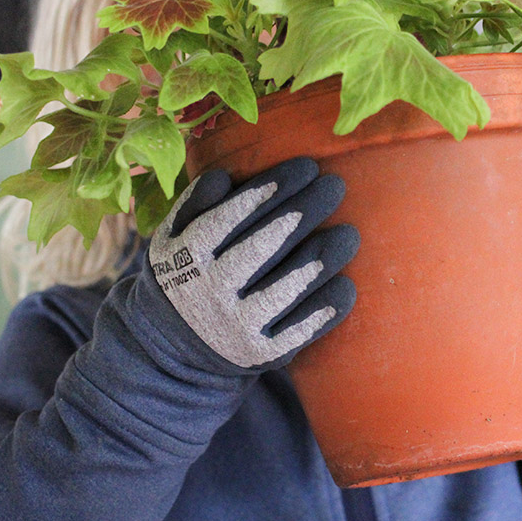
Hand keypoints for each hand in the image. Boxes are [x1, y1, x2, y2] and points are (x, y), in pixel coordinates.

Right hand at [149, 157, 358, 370]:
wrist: (175, 345)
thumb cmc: (186, 271)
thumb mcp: (172, 236)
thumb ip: (195, 204)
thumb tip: (226, 177)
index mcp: (188, 256)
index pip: (232, 216)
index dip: (272, 189)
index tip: (307, 166)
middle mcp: (211, 291)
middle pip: (264, 247)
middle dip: (304, 212)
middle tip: (335, 185)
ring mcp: (237, 326)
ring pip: (287, 288)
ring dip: (323, 258)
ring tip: (349, 233)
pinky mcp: (261, 354)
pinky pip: (298, 331)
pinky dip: (324, 309)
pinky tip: (346, 285)